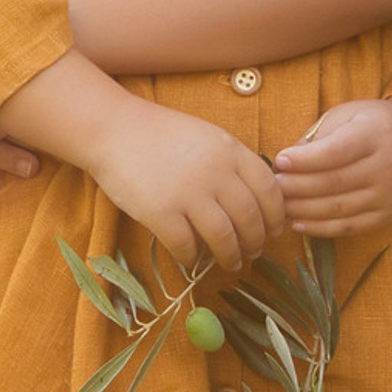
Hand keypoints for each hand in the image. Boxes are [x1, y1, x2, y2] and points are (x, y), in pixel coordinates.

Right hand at [83, 95, 286, 272]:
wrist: (115, 129)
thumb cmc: (162, 134)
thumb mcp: (208, 137)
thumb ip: (233, 162)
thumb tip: (258, 199)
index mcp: (230, 151)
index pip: (268, 189)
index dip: (276, 215)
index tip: (275, 229)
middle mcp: (215, 172)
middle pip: (250, 218)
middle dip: (256, 241)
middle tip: (254, 252)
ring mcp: (188, 193)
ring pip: (224, 238)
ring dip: (231, 256)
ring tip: (231, 262)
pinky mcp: (161, 213)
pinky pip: (187, 246)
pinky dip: (193, 257)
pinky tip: (192, 258)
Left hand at [275, 95, 391, 238]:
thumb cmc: (369, 124)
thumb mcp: (346, 115)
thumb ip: (317, 137)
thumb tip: (284, 164)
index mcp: (376, 133)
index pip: (337, 151)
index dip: (306, 159)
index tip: (280, 160)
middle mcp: (388, 166)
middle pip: (334, 183)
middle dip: (297, 187)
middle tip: (272, 186)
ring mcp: (389, 195)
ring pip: (338, 208)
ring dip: (303, 210)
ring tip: (279, 205)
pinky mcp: (386, 216)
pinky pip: (348, 227)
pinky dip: (320, 228)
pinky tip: (297, 222)